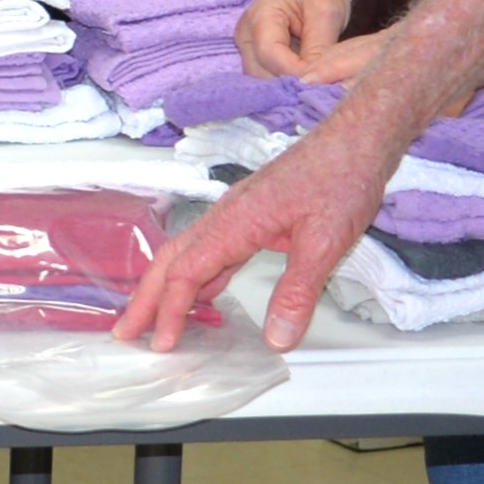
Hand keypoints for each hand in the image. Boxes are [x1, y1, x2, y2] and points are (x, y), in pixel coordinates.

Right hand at [116, 106, 407, 352]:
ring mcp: (235, 213)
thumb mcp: (324, 242)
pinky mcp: (250, 214)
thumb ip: (297, 292)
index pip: (187, 272)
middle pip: (170, 260)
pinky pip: (210, 249)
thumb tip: (277, 338)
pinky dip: (196, 275)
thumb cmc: (342, 179)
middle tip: (125, 332)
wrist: (358, 140)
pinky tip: (202, 293)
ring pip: (186, 253)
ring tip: (151, 318)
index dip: (172, 311)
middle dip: (145, 299)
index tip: (164, 344)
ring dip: (165, 287)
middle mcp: (226, 215)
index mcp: (235, 221)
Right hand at [232, 0, 381, 82]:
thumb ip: (318, 50)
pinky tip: (308, 85)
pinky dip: (287, 84)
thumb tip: (314, 84)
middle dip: (290, 87)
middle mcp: (246, 35)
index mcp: (261, 18)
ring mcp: (247, 47)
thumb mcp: (326, 13)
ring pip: (261, 81)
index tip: (325, 82)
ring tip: (317, 90)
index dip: (296, 74)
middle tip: (322, 92)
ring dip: (287, 89)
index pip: (271, 57)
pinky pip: (267, 77)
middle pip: (260, 75)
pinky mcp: (256, 56)